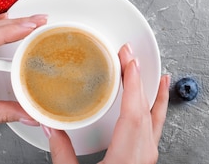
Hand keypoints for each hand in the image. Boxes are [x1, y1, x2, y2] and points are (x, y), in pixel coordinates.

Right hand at [45, 44, 169, 163]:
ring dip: (153, 94)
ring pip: (155, 119)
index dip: (132, 80)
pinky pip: (154, 129)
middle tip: (131, 56)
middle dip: (140, 79)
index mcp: (129, 154)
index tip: (128, 58)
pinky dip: (155, 111)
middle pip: (147, 109)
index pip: (135, 109)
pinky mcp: (146, 163)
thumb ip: (63, 154)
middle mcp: (144, 154)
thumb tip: (52, 130)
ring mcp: (148, 159)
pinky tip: (154, 106)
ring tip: (156, 75)